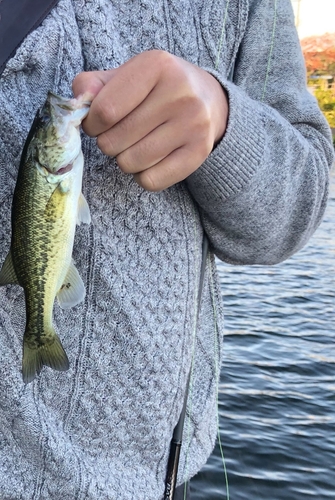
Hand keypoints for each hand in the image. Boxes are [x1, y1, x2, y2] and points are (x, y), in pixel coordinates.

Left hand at [73, 50, 228, 190]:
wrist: (210, 101)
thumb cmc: (157, 89)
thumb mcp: (126, 76)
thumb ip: (93, 86)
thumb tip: (78, 104)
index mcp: (157, 66)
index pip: (105, 111)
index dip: (91, 125)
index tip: (97, 124)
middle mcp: (180, 94)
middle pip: (114, 141)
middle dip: (108, 143)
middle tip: (120, 135)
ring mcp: (193, 125)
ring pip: (130, 164)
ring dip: (124, 160)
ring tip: (136, 145)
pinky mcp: (199, 153)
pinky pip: (151, 181)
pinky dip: (142, 176)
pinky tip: (151, 160)